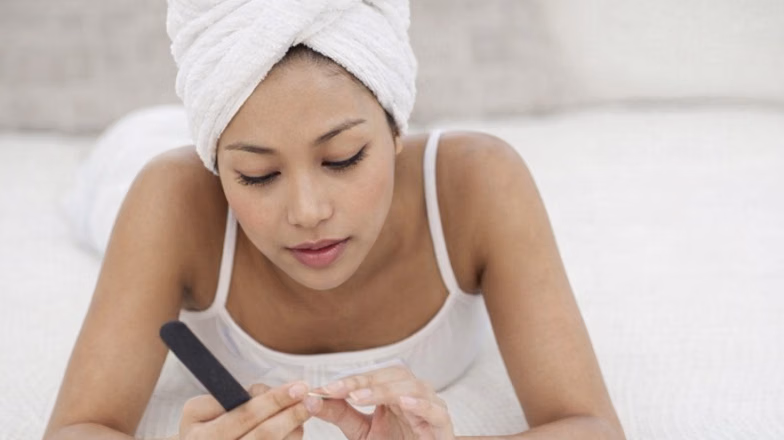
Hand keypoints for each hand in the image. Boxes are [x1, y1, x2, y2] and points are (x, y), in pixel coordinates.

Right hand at [179, 381, 322, 438]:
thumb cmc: (204, 427)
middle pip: (265, 435)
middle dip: (293, 414)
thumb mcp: (201, 409)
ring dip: (295, 429)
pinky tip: (295, 429)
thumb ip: (233, 397)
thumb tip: (269, 393)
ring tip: (304, 412)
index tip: (300, 386)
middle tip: (314, 399)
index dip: (275, 399)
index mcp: (202, 433)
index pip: (246, 414)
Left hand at [312, 365, 455, 439]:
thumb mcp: (361, 431)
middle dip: (363, 381)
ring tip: (360, 397)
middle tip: (337, 391)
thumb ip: (340, 414)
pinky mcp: (443, 427)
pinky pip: (436, 411)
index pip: (373, 376)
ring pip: (413, 388)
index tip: (323, 390)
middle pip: (393, 375)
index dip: (349, 380)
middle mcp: (415, 393)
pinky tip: (403, 403)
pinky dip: (421, 405)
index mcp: (396, 390)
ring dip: (385, 390)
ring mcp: (432, 407)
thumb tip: (310, 399)